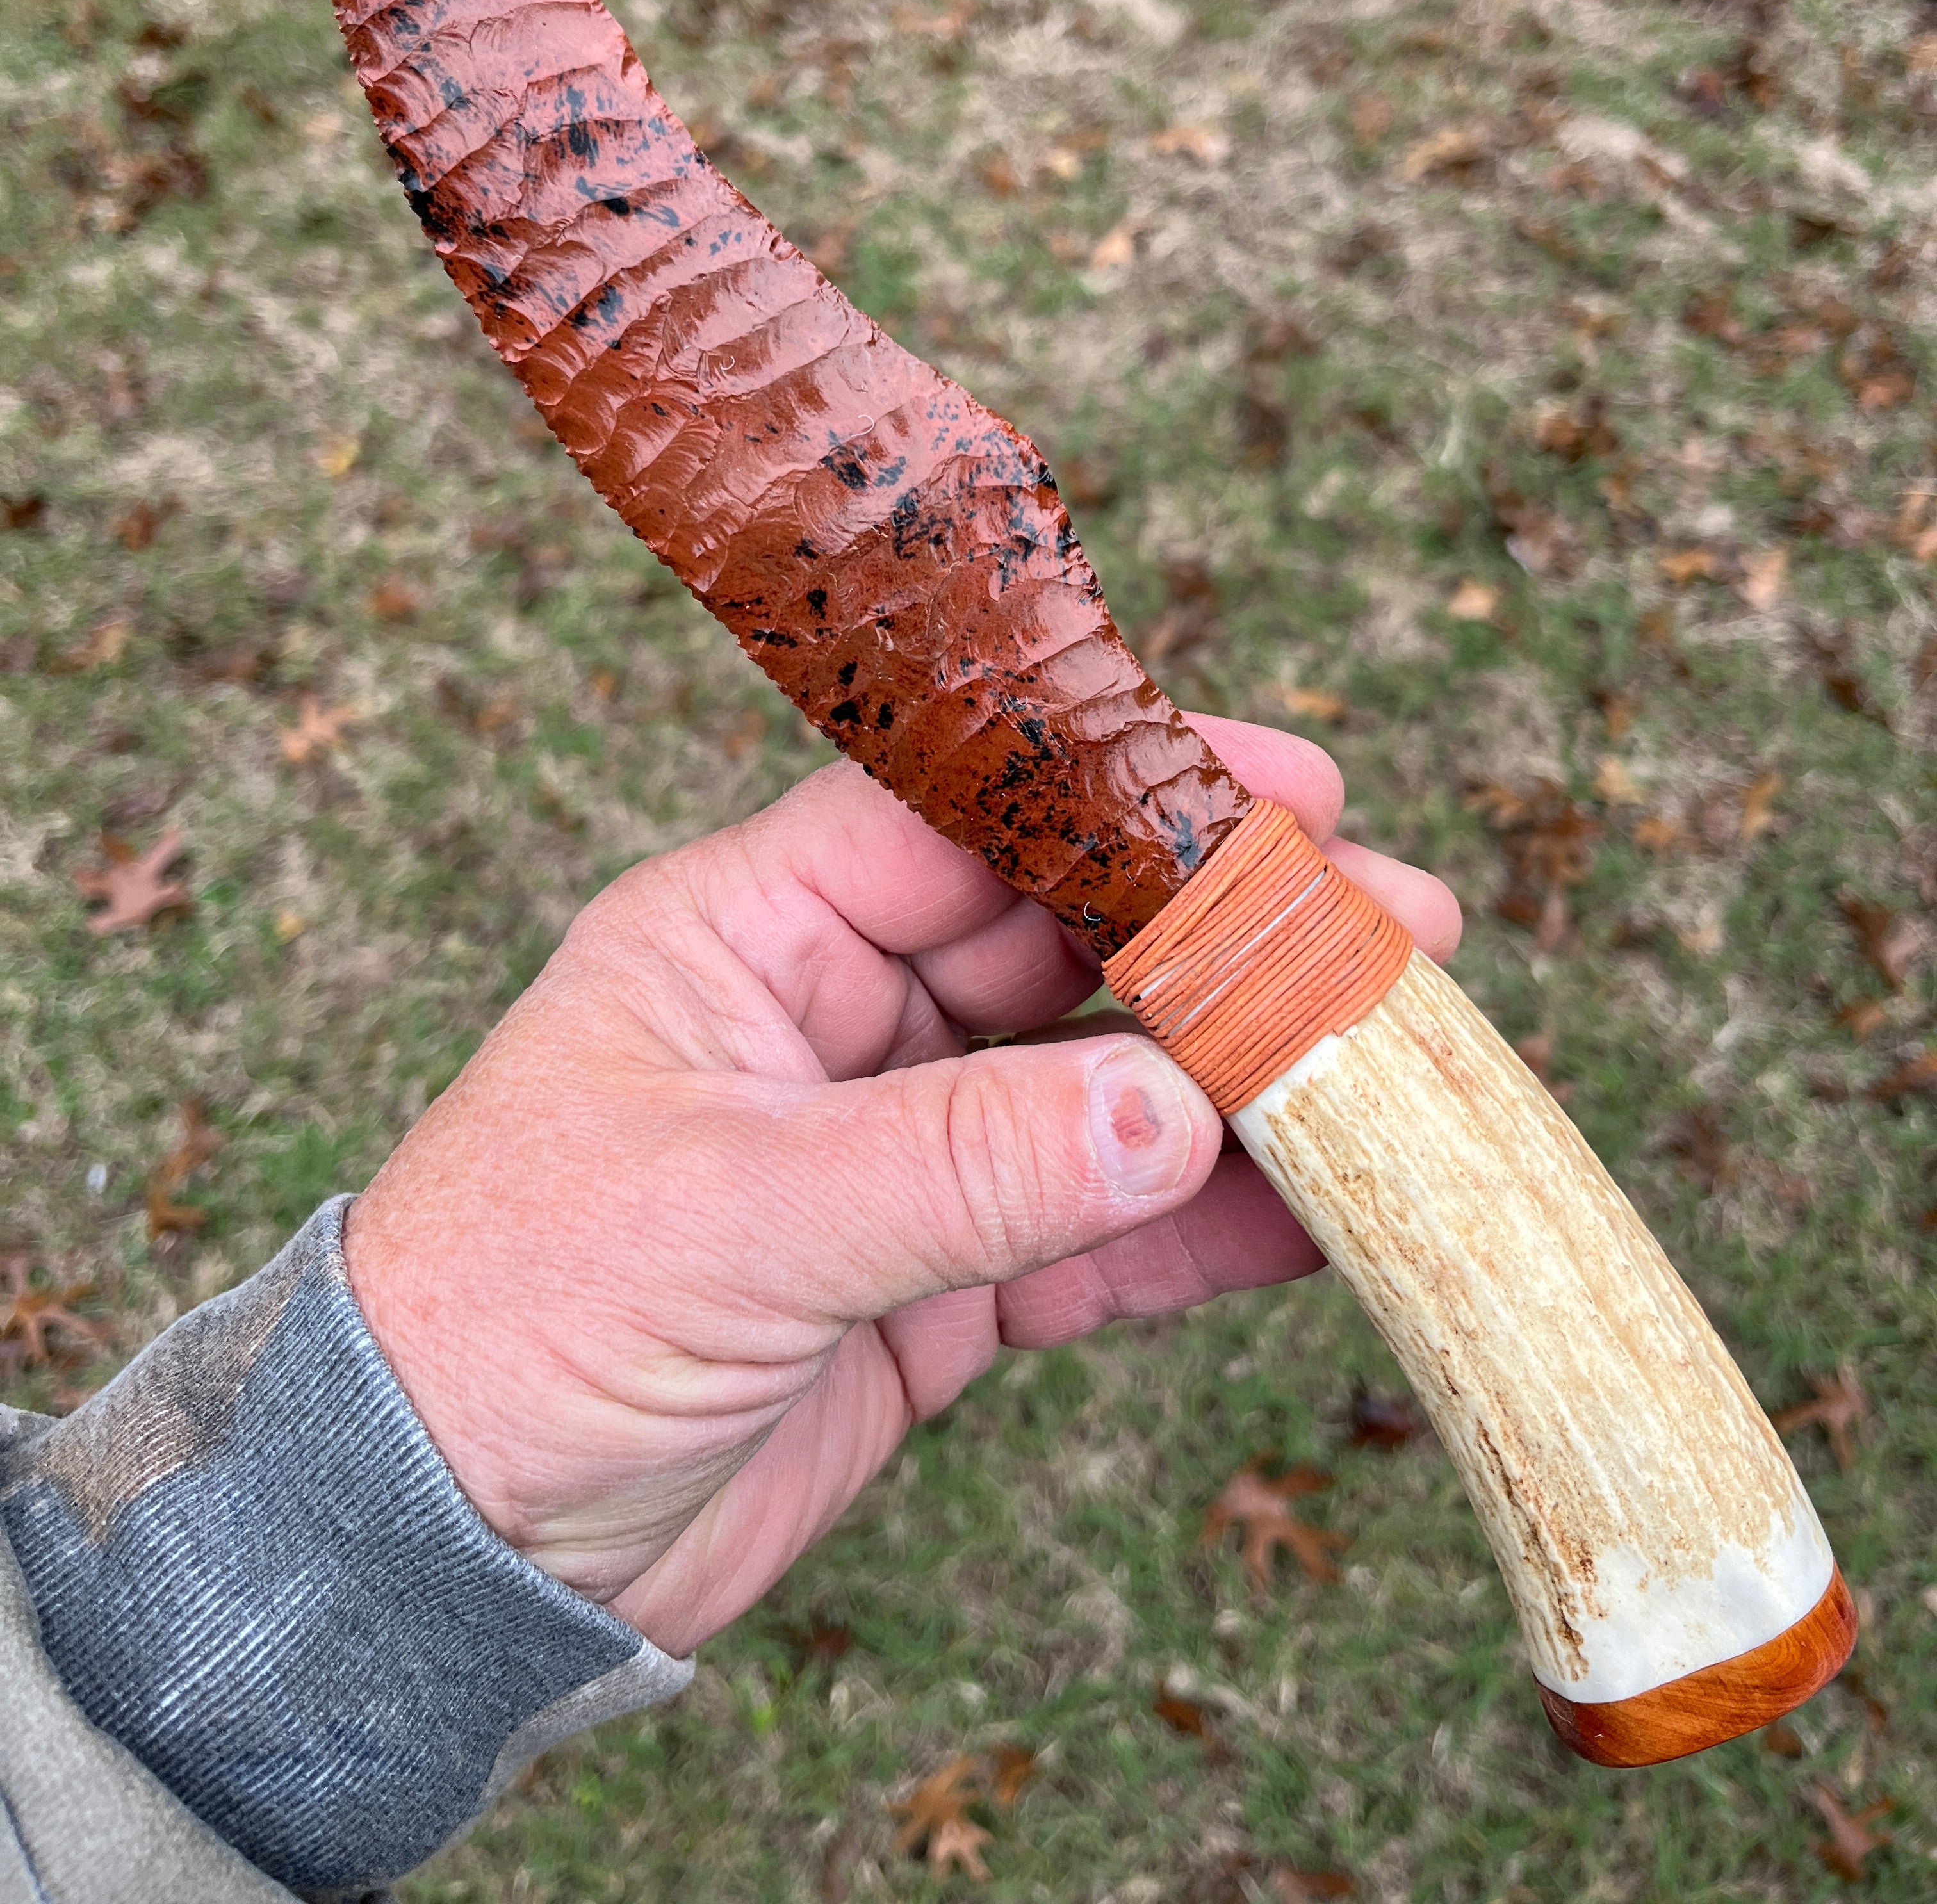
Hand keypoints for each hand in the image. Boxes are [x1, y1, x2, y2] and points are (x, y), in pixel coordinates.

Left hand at [343, 715, 1458, 1655]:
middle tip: (1395, 929)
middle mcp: (829, 1020)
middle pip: (1062, 949)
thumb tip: (1173, 1107)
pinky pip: (1089, 1231)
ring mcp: (889, 1151)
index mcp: (747, 933)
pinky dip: (1195, 1227)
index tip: (1283, 784)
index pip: (964, 819)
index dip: (1126, 796)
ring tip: (1399, 1064)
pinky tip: (1313, 1218)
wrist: (445, 1548)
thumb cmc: (518, 1324)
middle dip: (1223, 941)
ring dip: (1238, 1084)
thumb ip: (960, 1161)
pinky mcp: (929, 1282)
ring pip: (1098, 1090)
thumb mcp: (736, 1218)